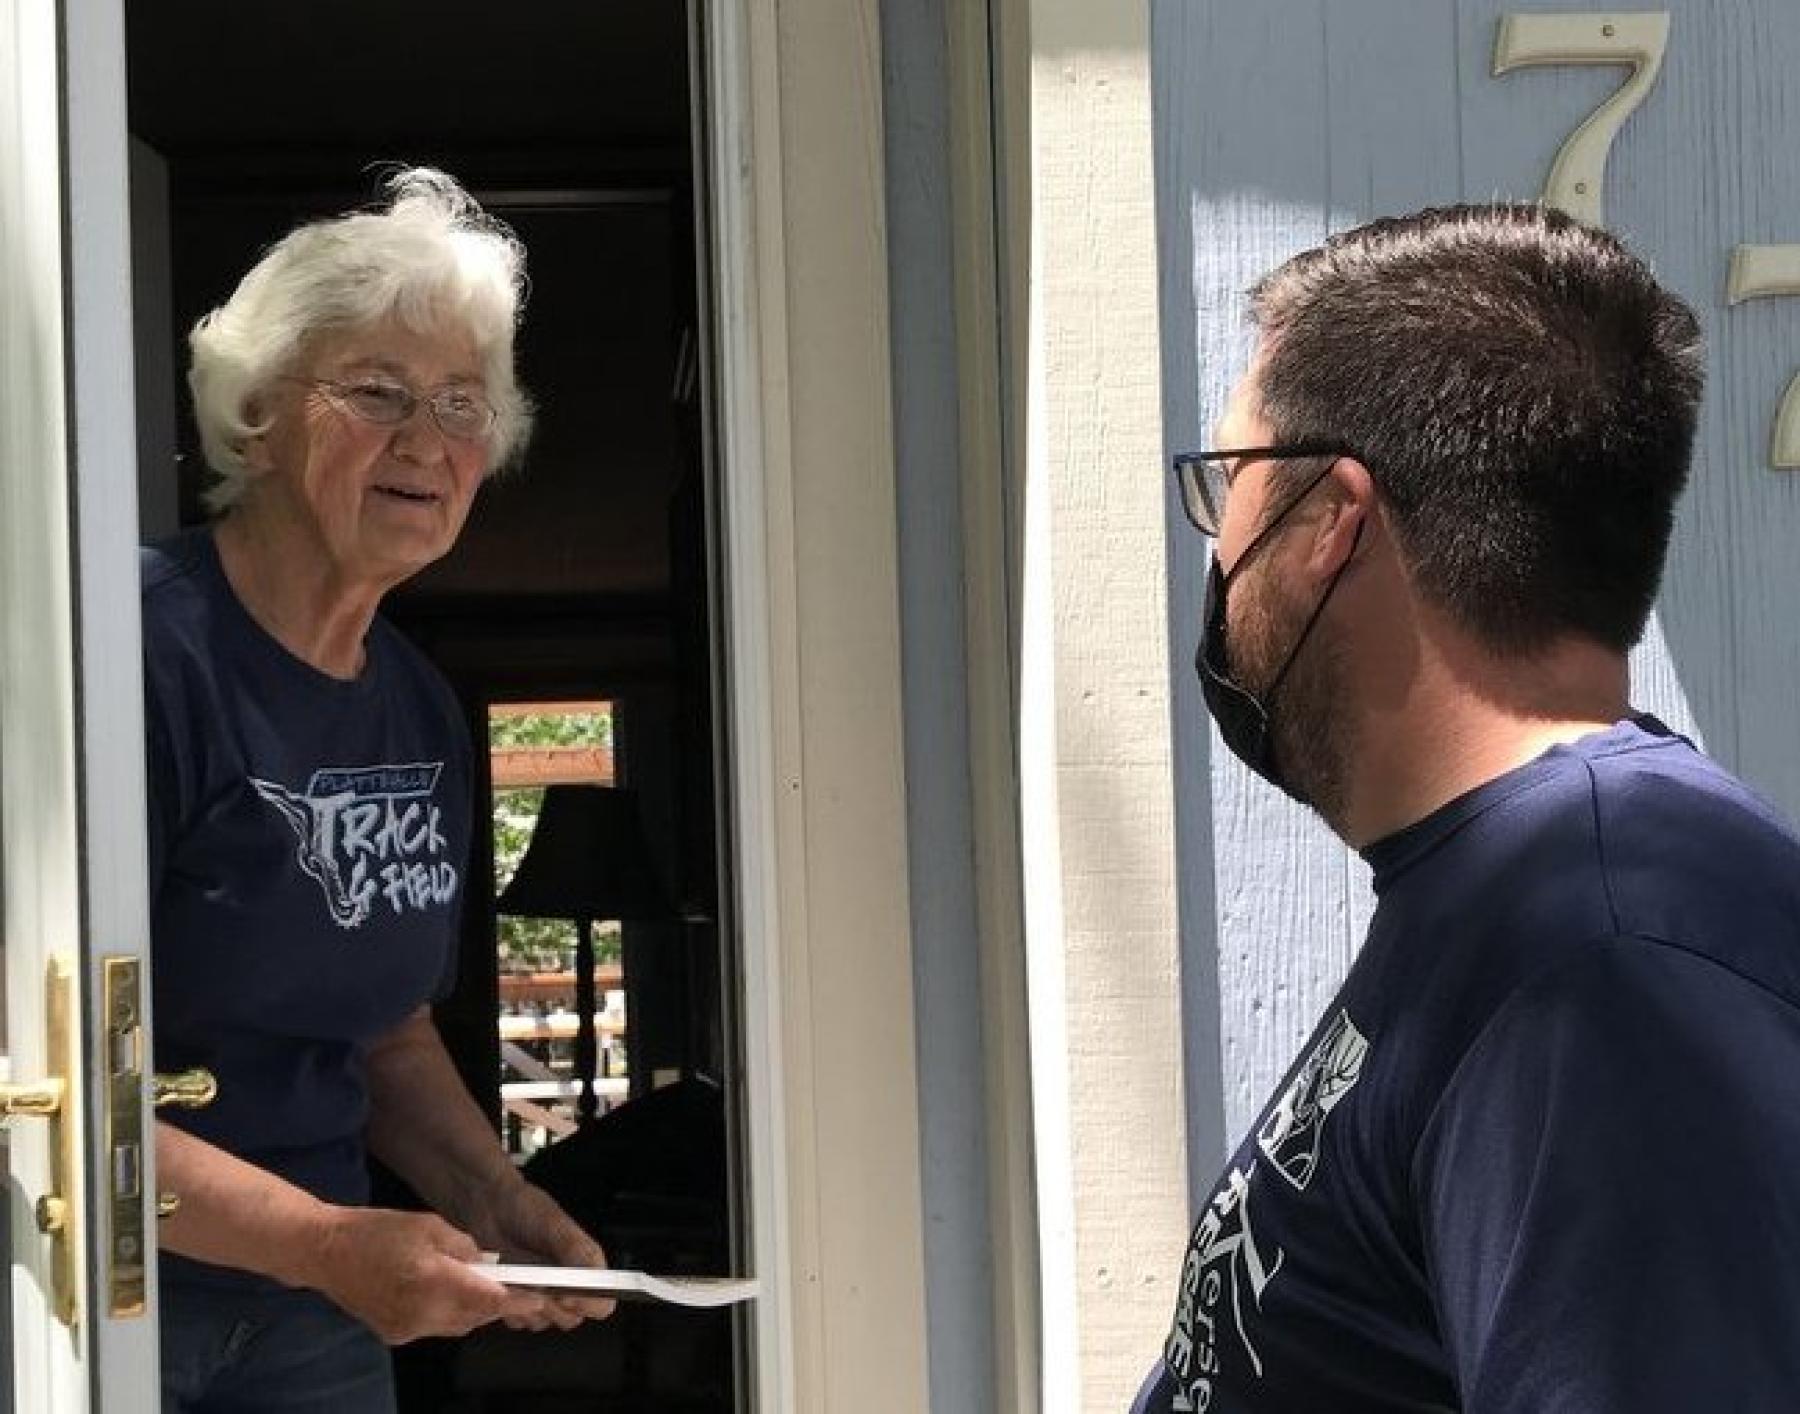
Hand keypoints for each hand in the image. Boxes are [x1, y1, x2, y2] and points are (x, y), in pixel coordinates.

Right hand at [302, 1205, 528, 1344]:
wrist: (325, 1252)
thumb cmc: (375, 1230)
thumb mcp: (429, 1224)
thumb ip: (464, 1246)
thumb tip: (488, 1264)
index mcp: (433, 1281)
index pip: (489, 1300)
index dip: (518, 1301)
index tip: (539, 1298)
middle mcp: (422, 1313)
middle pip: (476, 1317)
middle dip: (497, 1304)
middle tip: (515, 1288)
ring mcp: (407, 1328)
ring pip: (458, 1326)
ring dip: (474, 1309)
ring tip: (479, 1285)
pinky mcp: (396, 1334)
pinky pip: (435, 1328)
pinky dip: (449, 1314)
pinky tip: (446, 1292)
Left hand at [468, 1178, 618, 1328]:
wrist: (490, 1206)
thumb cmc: (526, 1209)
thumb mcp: (555, 1224)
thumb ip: (576, 1251)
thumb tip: (590, 1282)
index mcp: (585, 1267)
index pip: (601, 1305)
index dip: (588, 1306)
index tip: (567, 1295)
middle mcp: (566, 1285)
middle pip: (571, 1319)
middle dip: (554, 1307)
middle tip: (537, 1284)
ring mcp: (540, 1294)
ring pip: (542, 1321)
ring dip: (528, 1305)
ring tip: (516, 1276)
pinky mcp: (516, 1300)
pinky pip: (516, 1319)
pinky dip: (509, 1305)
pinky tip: (504, 1281)